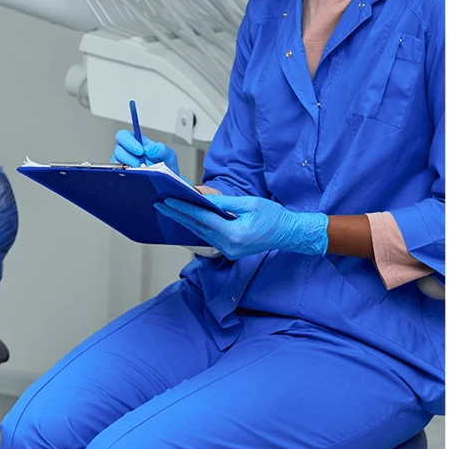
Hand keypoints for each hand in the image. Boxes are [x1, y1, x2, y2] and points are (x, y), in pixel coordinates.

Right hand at [112, 129, 182, 176]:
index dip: (128, 141)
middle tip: (140, 164)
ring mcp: (123, 166)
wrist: (167, 185)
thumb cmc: (166, 168)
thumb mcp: (169, 156)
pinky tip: (137, 179)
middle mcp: (127, 153)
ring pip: (116, 164)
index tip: (140, 151)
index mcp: (136, 143)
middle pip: (118, 149)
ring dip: (129, 168)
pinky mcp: (122, 178)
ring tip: (141, 173)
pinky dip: (127, 178)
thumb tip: (149, 149)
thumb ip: (162, 149)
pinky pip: (118, 176)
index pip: (124, 136)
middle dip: (128, 157)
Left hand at [155, 194, 328, 259]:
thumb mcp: (249, 204)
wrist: (289, 234)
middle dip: (177, 214)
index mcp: (234, 235)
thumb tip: (202, 197)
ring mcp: (228, 251)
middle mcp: (228, 246)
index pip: (202, 219)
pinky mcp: (229, 250)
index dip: (183, 208)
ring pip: (200, 233)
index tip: (168, 200)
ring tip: (168, 209)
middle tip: (160, 204)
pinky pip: (208, 237)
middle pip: (197, 228)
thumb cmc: (273, 217)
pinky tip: (185, 218)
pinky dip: (196, 226)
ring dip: (184, 220)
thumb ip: (224, 202)